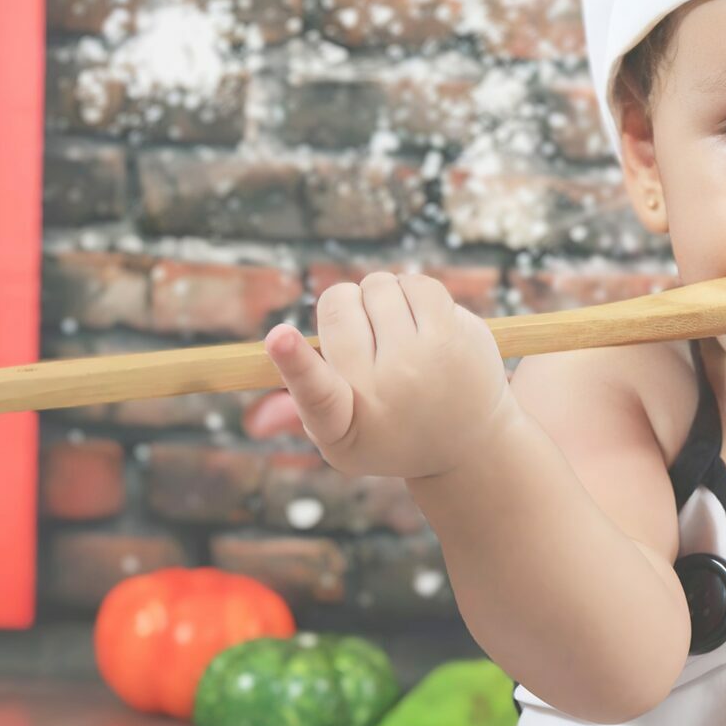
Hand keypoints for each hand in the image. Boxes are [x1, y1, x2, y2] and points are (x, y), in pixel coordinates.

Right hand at [261, 272, 514, 480]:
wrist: (469, 443)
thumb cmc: (392, 432)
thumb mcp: (343, 436)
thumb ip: (299, 410)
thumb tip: (256, 421)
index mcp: (341, 424)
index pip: (313, 391)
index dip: (294, 361)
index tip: (278, 339)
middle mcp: (382, 392)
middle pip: (337, 305)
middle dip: (344, 307)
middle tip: (364, 337)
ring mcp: (422, 362)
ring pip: (377, 286)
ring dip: (379, 297)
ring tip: (394, 332)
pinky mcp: (455, 336)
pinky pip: (416, 282)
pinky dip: (410, 290)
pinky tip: (419, 320)